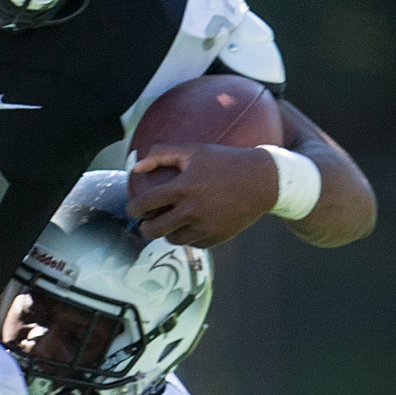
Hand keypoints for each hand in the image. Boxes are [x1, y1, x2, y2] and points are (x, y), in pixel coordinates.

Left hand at [126, 143, 278, 246]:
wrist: (263, 180)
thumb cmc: (226, 162)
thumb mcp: (195, 150)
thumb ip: (162, 154)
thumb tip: (136, 167)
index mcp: (183, 188)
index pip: (145, 203)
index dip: (133, 207)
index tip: (132, 208)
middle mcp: (192, 211)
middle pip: (154, 230)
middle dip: (145, 228)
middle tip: (146, 223)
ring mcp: (205, 227)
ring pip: (173, 240)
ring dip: (167, 233)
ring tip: (169, 224)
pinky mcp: (217, 237)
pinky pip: (193, 244)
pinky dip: (189, 237)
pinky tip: (190, 226)